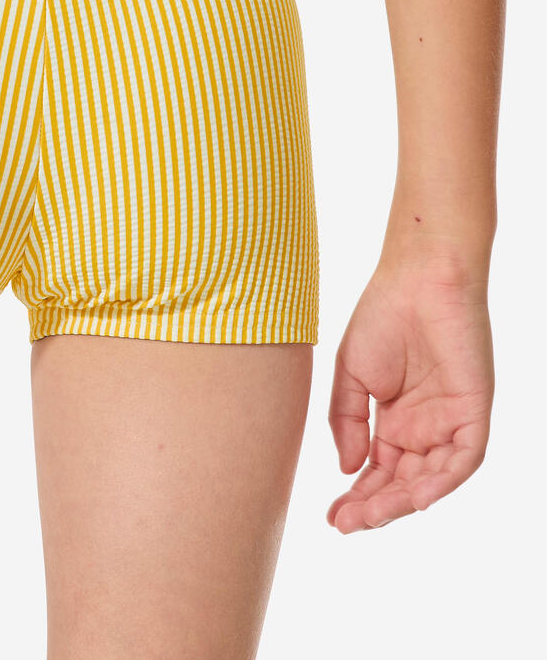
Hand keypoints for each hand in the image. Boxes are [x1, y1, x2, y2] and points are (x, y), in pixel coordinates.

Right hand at [326, 256, 493, 532]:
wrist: (417, 278)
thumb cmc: (381, 316)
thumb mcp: (350, 375)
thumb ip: (347, 422)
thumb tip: (347, 469)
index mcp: (394, 419)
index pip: (377, 471)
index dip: (355, 496)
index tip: (330, 517)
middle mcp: (423, 428)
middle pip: (401, 483)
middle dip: (373, 507)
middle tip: (344, 525)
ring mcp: (449, 421)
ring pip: (431, 479)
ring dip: (401, 502)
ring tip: (368, 515)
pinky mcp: (473, 411)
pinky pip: (463, 459)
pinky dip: (441, 481)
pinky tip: (413, 496)